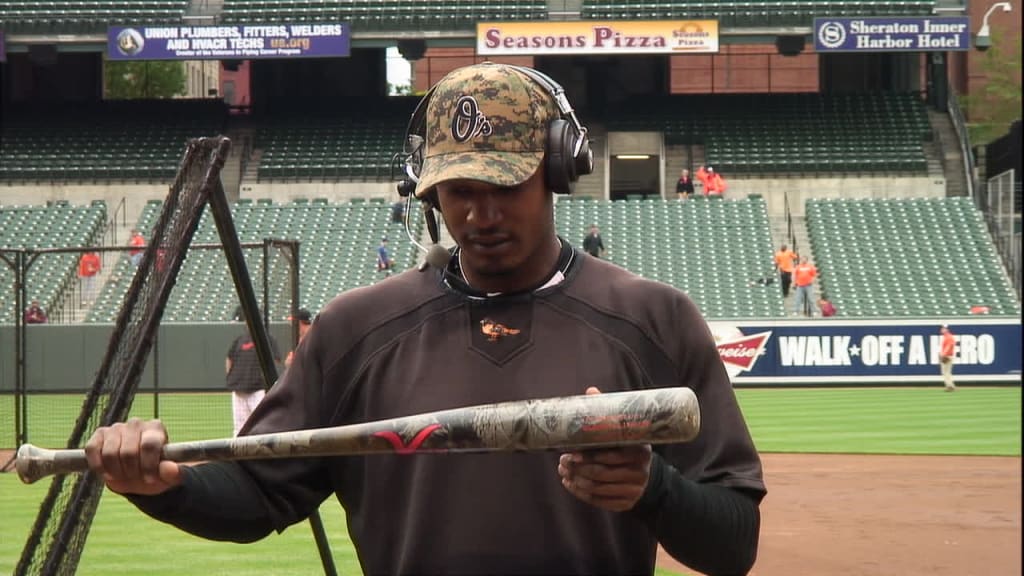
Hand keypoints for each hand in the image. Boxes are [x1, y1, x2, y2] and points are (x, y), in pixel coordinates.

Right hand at [84, 418, 182, 495]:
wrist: (138, 476)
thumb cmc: (156, 473)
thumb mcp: (168, 477)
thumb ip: (173, 473)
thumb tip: (171, 469)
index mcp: (156, 428)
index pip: (149, 445)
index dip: (148, 466)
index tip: (150, 480)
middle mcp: (136, 424)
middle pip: (128, 451)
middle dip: (131, 472)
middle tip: (135, 478)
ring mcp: (116, 428)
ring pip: (110, 452)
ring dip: (115, 471)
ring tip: (123, 476)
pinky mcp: (99, 434)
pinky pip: (92, 449)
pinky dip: (98, 465)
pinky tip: (107, 472)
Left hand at [558, 387, 651, 511]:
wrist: (648, 478)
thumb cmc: (629, 449)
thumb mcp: (625, 431)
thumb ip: (608, 415)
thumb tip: (591, 391)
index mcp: (640, 451)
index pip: (611, 455)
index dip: (588, 455)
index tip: (570, 451)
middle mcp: (639, 472)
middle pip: (602, 473)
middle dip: (578, 468)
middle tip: (562, 461)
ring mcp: (633, 490)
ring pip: (598, 488)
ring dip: (576, 480)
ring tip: (563, 471)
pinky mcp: (626, 504)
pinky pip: (599, 501)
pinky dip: (581, 493)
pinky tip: (570, 484)